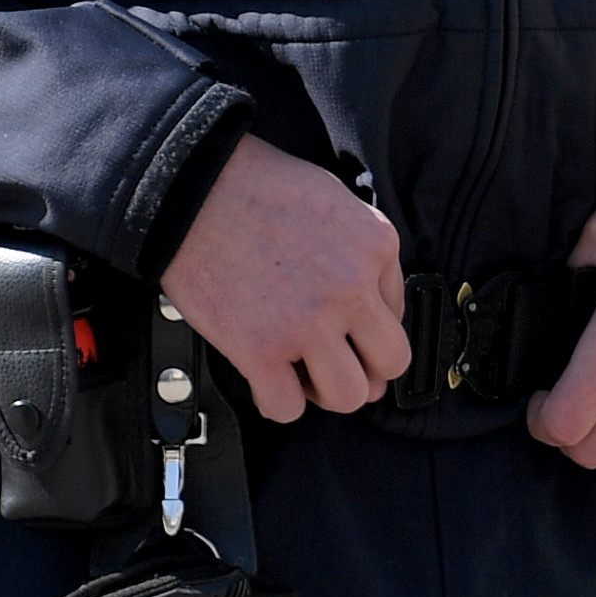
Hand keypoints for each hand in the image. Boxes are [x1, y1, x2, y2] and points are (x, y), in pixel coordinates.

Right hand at [159, 136, 411, 421]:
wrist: (195, 190)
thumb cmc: (260, 188)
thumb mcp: (339, 202)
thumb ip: (364, 252)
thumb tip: (375, 304)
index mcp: (376, 247)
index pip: (399, 316)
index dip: (372, 329)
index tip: (350, 331)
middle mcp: (352, 290)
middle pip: (390, 364)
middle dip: (367, 370)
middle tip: (340, 364)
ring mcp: (308, 324)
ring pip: (348, 396)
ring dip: (327, 391)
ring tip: (304, 372)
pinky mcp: (260, 350)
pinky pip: (287, 408)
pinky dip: (278, 402)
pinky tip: (268, 379)